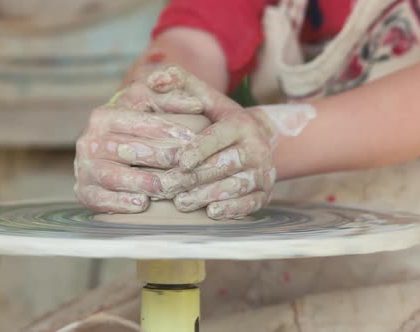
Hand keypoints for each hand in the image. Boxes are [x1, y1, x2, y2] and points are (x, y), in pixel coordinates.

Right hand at [74, 67, 209, 212]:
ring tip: (169, 187)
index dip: (166, 130)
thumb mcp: (146, 104)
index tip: (192, 140)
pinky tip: (143, 204)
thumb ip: (170, 98)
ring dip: (144, 183)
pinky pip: (100, 200)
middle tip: (187, 166)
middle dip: (160, 157)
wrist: (101, 154)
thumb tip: (197, 105)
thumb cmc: (132, 127)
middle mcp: (90, 141)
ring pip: (114, 176)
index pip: (138, 122)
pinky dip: (121, 203)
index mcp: (104, 116)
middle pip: (128, 150)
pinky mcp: (84, 192)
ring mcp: (85, 168)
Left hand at [151, 67, 316, 219]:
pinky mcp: (265, 192)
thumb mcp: (206, 98)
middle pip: (223, 165)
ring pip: (234, 186)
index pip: (219, 137)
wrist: (258, 141)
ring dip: (207, 195)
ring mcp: (263, 171)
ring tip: (182, 202)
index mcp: (241, 124)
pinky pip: (250, 204)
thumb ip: (181, 83)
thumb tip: (154, 77)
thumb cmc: (220, 121)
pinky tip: (210, 212)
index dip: (200, 149)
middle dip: (194, 178)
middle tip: (167, 187)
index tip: (181, 162)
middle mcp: (256, 147)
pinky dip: (231, 209)